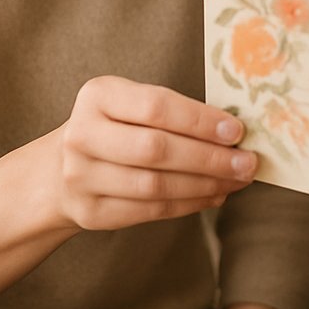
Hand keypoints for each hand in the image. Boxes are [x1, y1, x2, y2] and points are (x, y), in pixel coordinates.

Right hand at [55, 75, 257, 231]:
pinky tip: (214, 195)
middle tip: (247, 162)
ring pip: (155, 186)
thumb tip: (233, 131)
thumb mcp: (130, 104)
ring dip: (205, 185)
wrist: (61, 168)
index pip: (156, 107)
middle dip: (209, 158)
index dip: (199, 120)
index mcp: (98, 95)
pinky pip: (150, 211)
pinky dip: (189, 204)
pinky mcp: (90, 213)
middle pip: (156, 149)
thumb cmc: (114, 127)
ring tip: (237, 180)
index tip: (236, 130)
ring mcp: (82, 177)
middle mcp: (83, 135)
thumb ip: (173, 112)